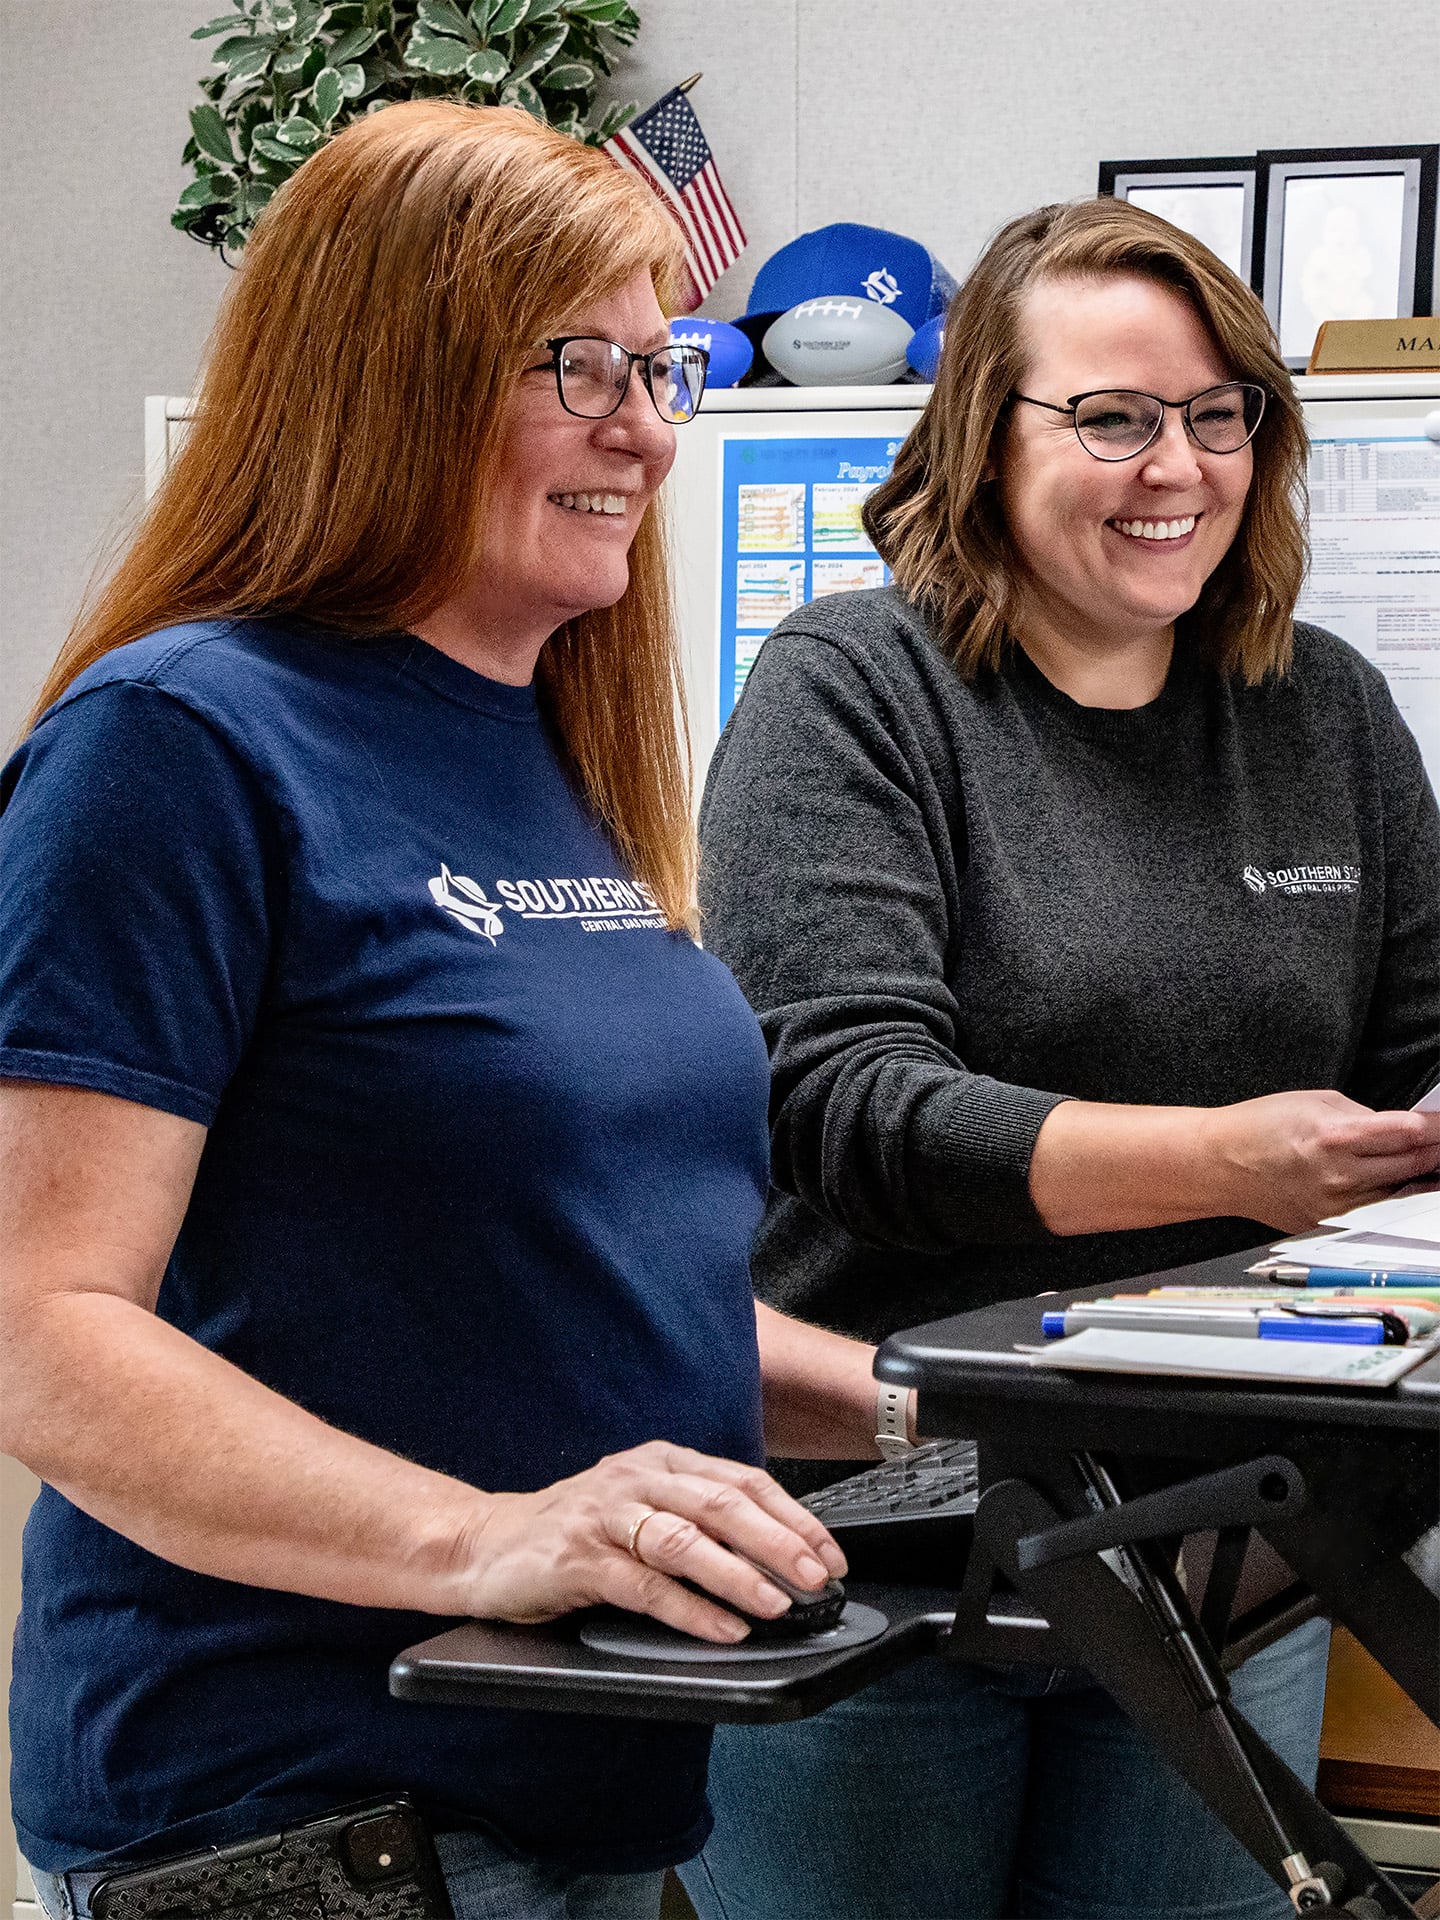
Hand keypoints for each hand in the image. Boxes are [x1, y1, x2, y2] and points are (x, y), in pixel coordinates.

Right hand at [455, 1440, 847, 1642]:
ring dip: (739, 1575)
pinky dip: (690, 1610)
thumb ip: (697, 1518)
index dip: (794, 1517)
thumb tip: (778, 1555)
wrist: (485, 1544)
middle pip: (722, 1504)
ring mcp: (606, 1516)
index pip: (743, 1480)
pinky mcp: (580, 1559)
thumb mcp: (643, 1508)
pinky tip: (722, 1628)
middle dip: (779, 1542)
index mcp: (663, 1461)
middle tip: (818, 1578)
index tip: (830, 1554)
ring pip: (686, 1540)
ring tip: (777, 1604)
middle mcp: (638, 1477)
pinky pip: (645, 1584)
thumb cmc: (576, 1530)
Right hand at [1200, 1090, 1439, 1231]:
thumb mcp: (1314, 1102)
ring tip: (1430, 1164)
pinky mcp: (1327, 1225)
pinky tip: (1399, 1184)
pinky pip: (1374, 1212)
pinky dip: (1392, 1198)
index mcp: (1335, 1137)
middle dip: (1435, 1151)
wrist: (1218, 1165)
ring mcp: (1334, 1207)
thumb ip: (1363, 1115)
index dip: (1438, 1127)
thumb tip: (1400, 1128)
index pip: (1409, 1133)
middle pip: (1413, 1165)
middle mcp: (1338, 1176)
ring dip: (1421, 1178)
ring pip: (1401, 1195)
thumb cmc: (1258, 1127)